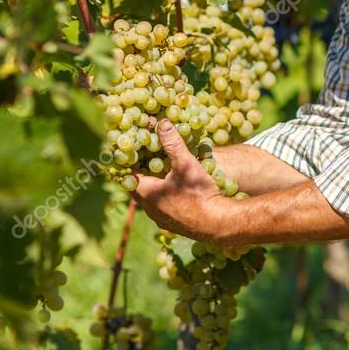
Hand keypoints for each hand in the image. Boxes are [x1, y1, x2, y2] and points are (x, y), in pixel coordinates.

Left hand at [131, 121, 224, 240]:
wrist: (218, 223)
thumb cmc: (198, 192)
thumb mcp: (185, 163)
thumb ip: (172, 143)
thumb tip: (162, 123)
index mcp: (147, 193)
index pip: (130, 175)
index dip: (131, 163)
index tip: (136, 152)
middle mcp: (150, 209)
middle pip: (140, 188)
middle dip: (145, 173)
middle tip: (151, 158)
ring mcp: (161, 220)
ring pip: (152, 200)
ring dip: (156, 187)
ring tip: (165, 172)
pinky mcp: (173, 226)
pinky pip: (163, 208)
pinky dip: (166, 197)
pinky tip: (179, 190)